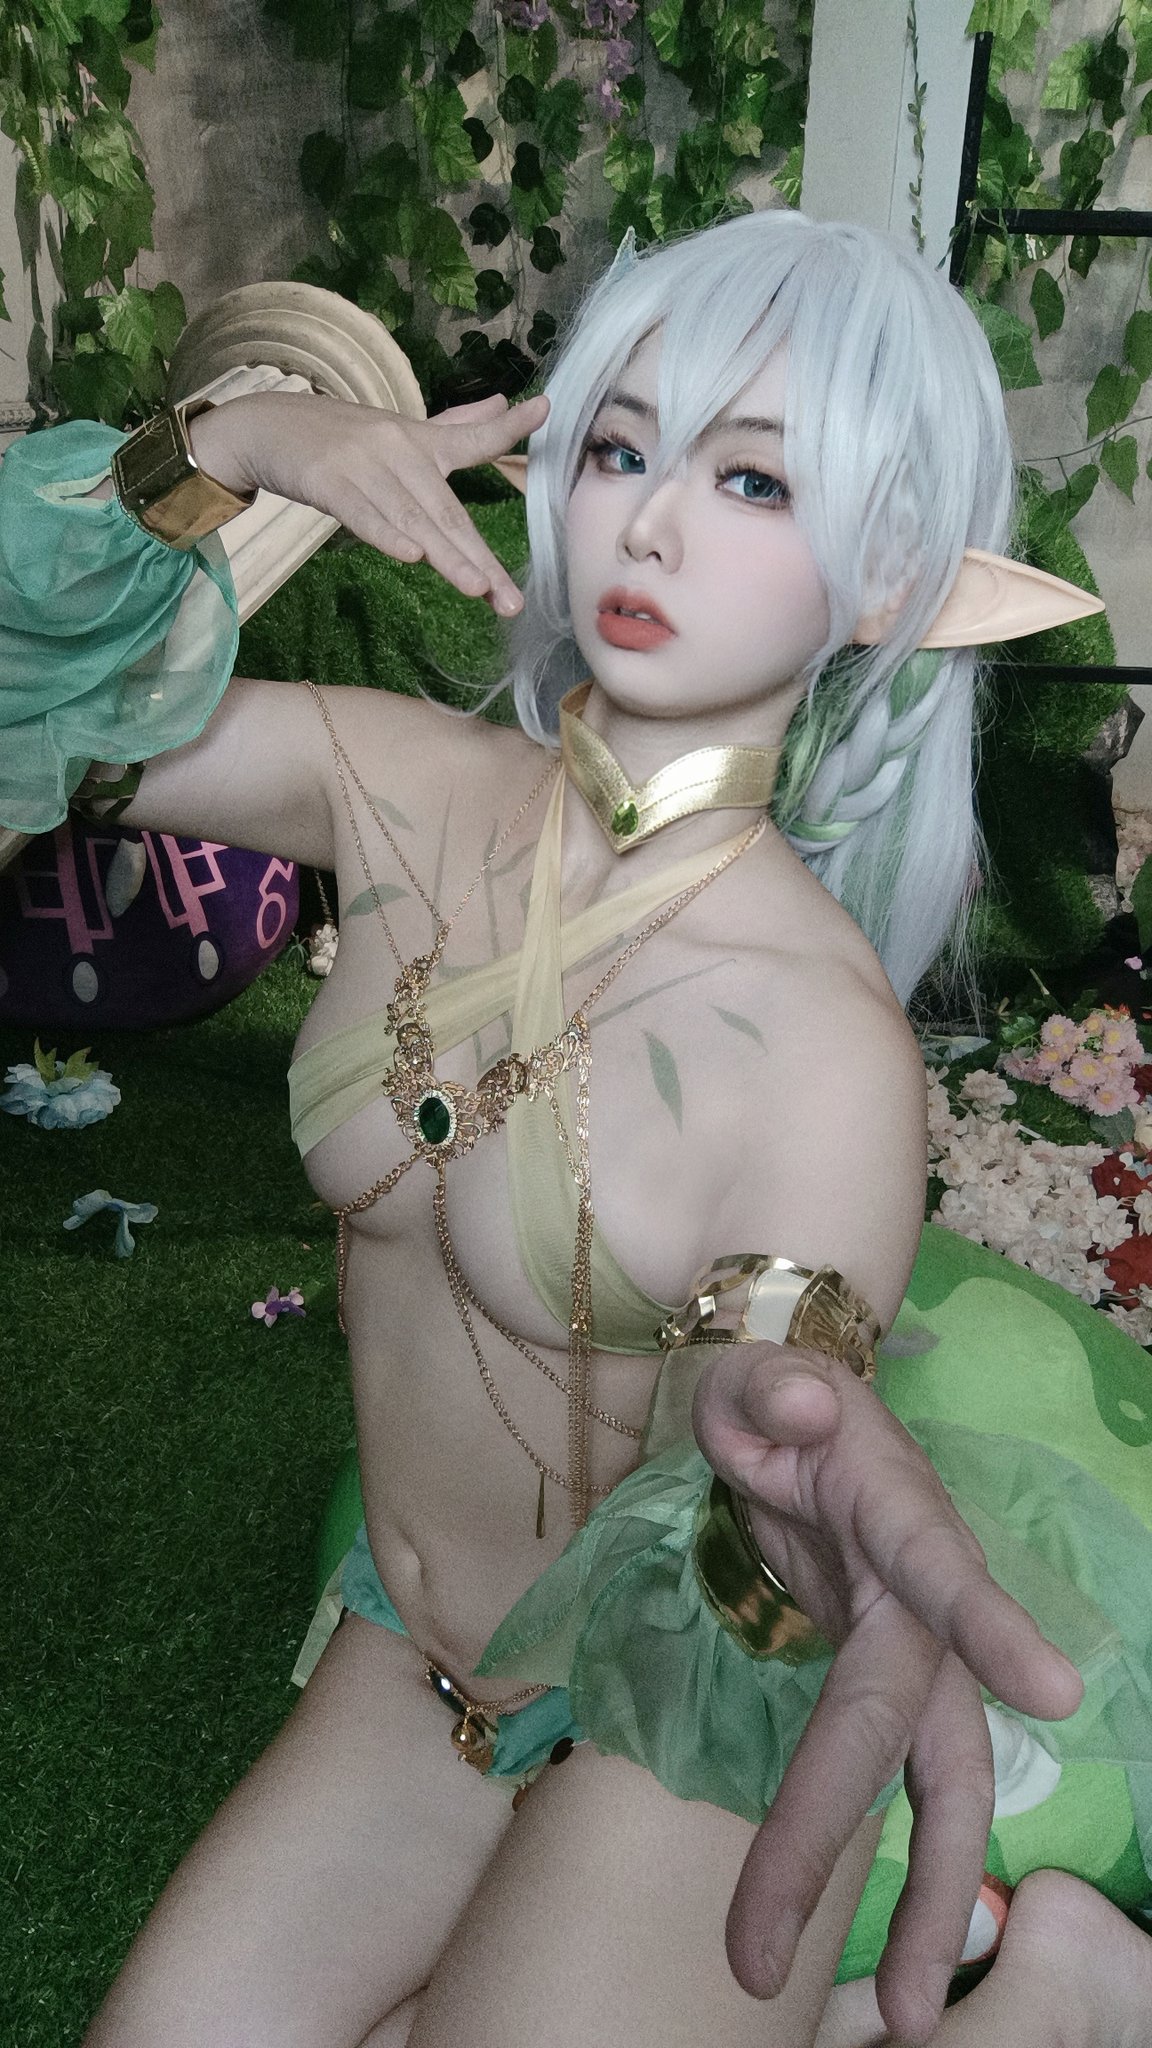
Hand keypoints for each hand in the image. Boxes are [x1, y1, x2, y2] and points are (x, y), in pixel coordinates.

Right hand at [189, 389, 548, 616]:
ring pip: (412, 519)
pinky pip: (363, 514)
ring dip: (446, 555)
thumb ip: (454, 428)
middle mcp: (397, 449)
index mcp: (418, 440)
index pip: (471, 437)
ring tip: (478, 589)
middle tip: (509, 599)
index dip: (507, 428)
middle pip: (447, 510)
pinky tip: (412, 556)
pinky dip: (386, 534)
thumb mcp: (398, 430)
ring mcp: (363, 465)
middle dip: (480, 557)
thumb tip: (503, 405)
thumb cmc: (337, 437)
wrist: (265, 427)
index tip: (545, 410)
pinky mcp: (327, 480)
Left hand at [691, 1342, 1083, 2042]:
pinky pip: (891, 1782)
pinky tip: (876, 1955)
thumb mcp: (749, 1378)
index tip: (1052, 1688)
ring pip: (940, 1783)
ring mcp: (910, 1649)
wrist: (789, 1424)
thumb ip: (765, 1391)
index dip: (990, 1624)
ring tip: (916, 2018)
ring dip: (931, 1898)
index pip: (943, 1568)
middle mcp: (922, 1597)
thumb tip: (799, 1407)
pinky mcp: (881, 1682)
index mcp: (893, 1513)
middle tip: (904, 2004)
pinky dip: (883, 1864)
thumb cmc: (776, 1403)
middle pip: (925, 1733)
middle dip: (913, 1861)